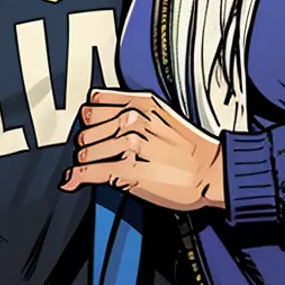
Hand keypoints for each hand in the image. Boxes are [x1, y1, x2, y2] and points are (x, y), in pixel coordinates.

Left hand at [60, 89, 225, 211]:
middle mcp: (132, 120)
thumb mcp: (163, 115)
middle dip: (87, 142)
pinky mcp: (127, 171)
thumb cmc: (192, 149)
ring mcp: (128, 145)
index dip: (89, 119)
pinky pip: (89, 172)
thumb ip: (134, 111)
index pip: (93, 104)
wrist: (212, 172)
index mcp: (140, 103)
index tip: (89, 127)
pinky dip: (76, 178)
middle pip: (86, 129)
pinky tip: (71, 180)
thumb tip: (109, 116)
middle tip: (94, 151)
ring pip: (85, 152)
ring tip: (91, 166)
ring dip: (84, 161)